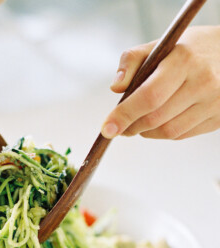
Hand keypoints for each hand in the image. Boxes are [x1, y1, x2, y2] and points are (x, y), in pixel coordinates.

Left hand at [102, 26, 219, 139]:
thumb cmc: (191, 50)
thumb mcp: (162, 44)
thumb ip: (133, 61)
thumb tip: (116, 87)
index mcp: (185, 60)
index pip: (149, 96)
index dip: (124, 115)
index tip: (107, 128)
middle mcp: (203, 82)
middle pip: (155, 118)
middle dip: (130, 126)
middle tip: (119, 127)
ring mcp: (215, 102)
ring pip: (168, 132)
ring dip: (145, 132)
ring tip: (139, 122)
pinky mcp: (219, 118)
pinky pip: (181, 135)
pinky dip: (163, 133)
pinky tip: (161, 121)